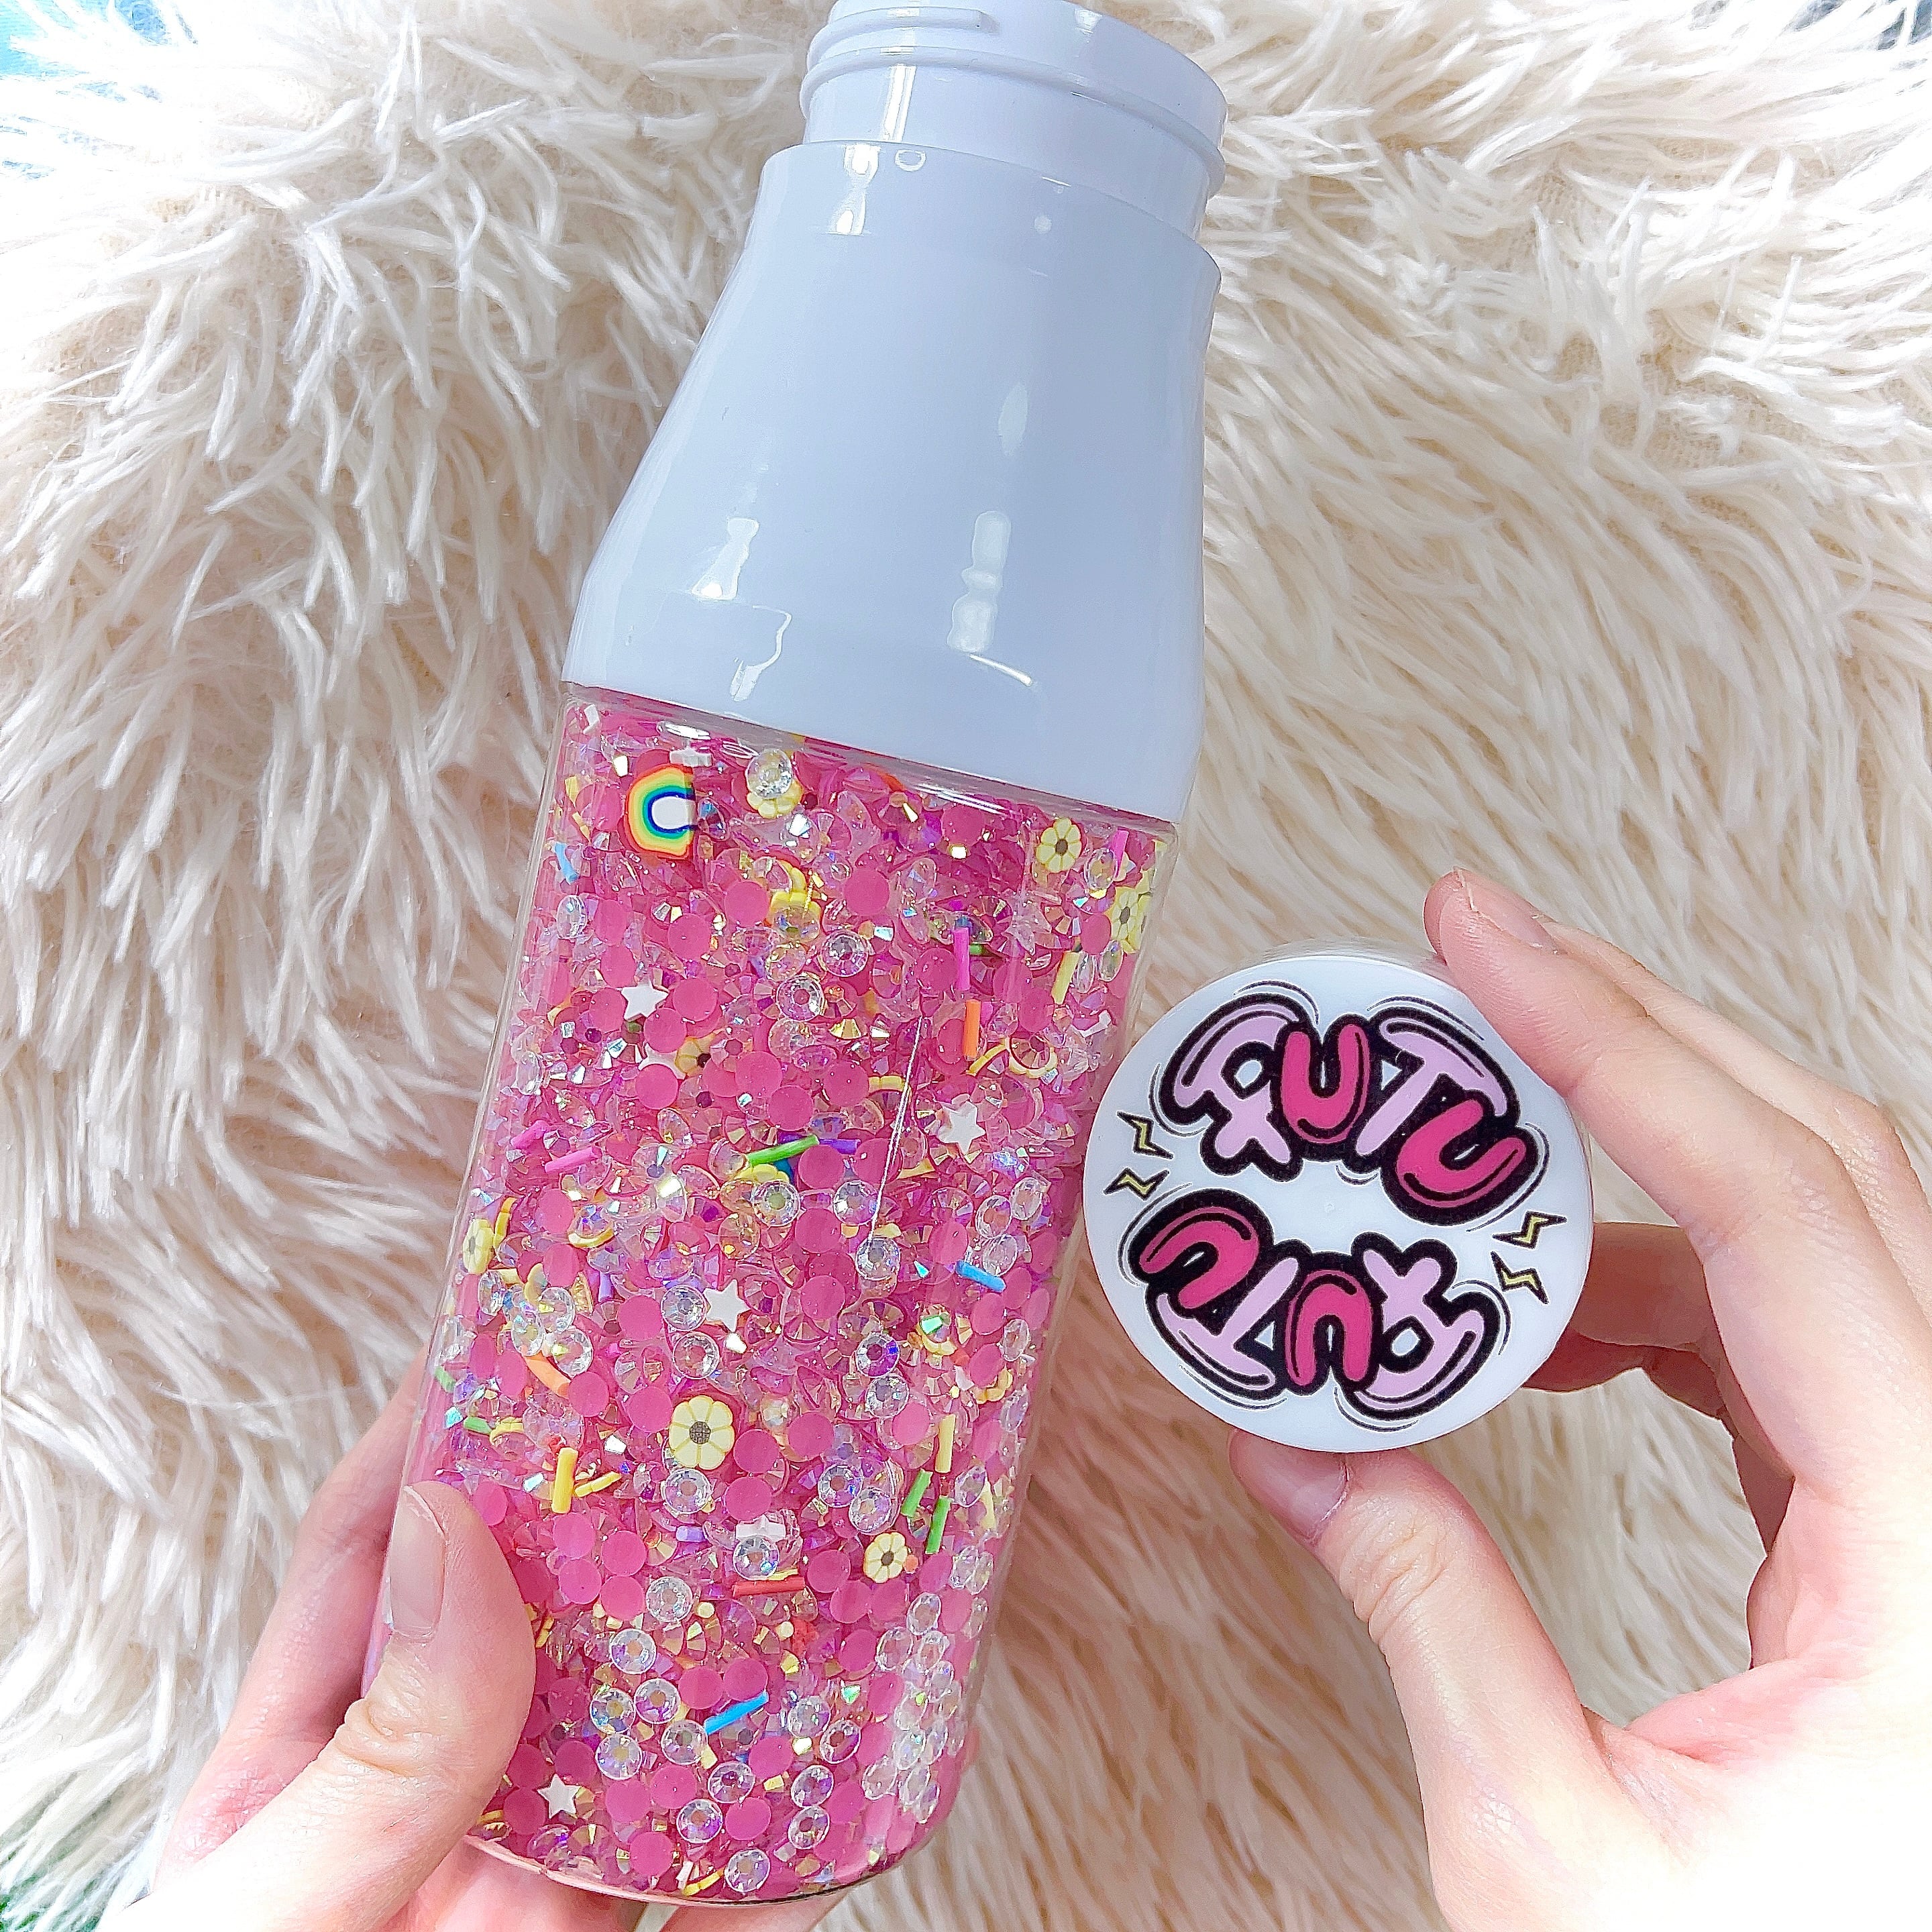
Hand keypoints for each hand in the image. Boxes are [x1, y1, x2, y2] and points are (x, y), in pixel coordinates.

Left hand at [128, 1364, 852, 1931]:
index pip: (379, 1553)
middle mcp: (421, 1808)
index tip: (540, 1329)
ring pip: (633, 1743)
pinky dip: (771, 1831)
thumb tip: (475, 1546)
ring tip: (798, 1549)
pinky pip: (701, 1890)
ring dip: (711, 1656)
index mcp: (303, 1766)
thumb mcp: (263, 1923)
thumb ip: (372, 1753)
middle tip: (714, 1412)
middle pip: (534, 1626)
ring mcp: (515, 1893)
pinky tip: (831, 1762)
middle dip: (617, 1525)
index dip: (455, 1432)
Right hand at [1232, 870, 1931, 1930]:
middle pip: (1828, 1167)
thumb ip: (1425, 1615)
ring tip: (1456, 1182)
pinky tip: (1535, 1323)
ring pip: (1811, 1235)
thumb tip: (1287, 1445)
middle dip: (1631, 1042)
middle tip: (1469, 966)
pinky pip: (1785, 1335)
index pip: (1782, 1215)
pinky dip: (1651, 1289)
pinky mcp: (1897, 1520)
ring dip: (1626, 1176)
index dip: (1618, 1051)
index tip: (1481, 940)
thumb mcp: (1560, 1851)